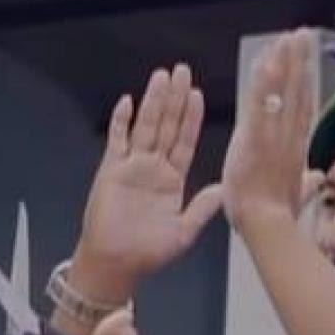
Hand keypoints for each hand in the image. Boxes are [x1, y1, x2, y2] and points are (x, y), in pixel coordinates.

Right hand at [71, 66, 222, 301]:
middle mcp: (153, 167)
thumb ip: (202, 208)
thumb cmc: (148, 252)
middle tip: (182, 71)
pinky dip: (121, 122)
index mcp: (172, 180)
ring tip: (161, 76)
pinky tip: (127, 102)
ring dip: (153, 102)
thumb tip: (223, 188)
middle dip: (174, 98)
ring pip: (145, 126)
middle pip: (167, 125)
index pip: (185, 141)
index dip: (192, 118)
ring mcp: (131, 166)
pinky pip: (117, 141)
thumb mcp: (184, 231)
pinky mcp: (111, 170)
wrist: (115, 263)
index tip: (198, 94)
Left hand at [222, 28, 321, 235]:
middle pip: (297, 91)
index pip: (300, 107)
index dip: (303, 81)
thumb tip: (316, 177)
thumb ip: (305, 182)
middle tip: (300, 34)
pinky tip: (265, 63)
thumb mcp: (294, 194)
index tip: (304, 59)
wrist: (265, 225)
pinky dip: (264, 85)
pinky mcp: (257, 140)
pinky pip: (260, 107)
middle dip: (300, 61)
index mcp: (294, 146)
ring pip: (282, 94)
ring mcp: (275, 136)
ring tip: (287, 38)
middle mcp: (289, 136)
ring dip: (285, 63)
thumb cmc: (274, 215)